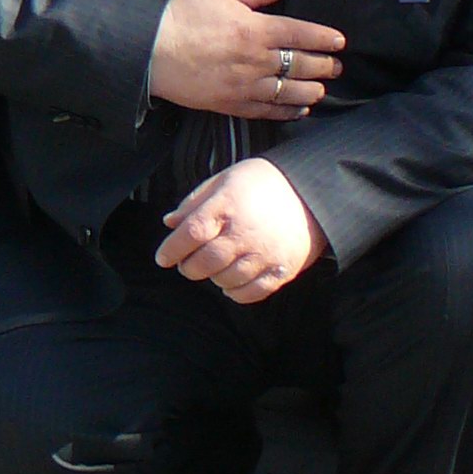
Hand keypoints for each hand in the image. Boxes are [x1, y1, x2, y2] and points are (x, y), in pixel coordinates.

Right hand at [148, 0, 342, 120]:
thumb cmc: (182, 16)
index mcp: (256, 29)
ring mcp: (246, 86)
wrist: (149, 50)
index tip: (339, 41)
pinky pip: (269, 111)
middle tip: (337, 66)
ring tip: (322, 88)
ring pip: (291, 92)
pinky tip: (299, 109)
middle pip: (302, 65)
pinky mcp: (232, 104)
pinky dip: (288, 112)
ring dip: (312, 90)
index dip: (325, 38)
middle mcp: (257, 60)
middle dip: (325, 66)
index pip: (302, 35)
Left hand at [157, 157, 327, 303]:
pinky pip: (253, 292)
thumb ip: (194, 203)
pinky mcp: (282, 270)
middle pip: (206, 261)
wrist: (310, 193)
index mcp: (227, 206)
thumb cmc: (260, 184)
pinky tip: (229, 284)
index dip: (172, 249)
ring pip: (227, 279)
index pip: (191, 232)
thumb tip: (169, 223)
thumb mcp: (224, 180)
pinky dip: (236, 293)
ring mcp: (265, 253)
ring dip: (212, 278)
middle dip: (189, 267)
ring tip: (211, 270)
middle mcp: (244, 232)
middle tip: (187, 265)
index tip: (162, 258)